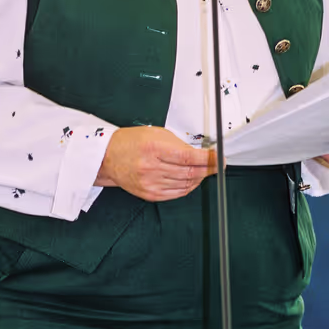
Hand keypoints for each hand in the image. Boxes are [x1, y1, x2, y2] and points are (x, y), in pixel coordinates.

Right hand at [95, 126, 217, 200]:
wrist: (109, 157)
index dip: (208, 159)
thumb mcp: (157, 134)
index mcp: (154, 148)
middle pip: (190, 172)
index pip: (188, 157)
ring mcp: (150, 183)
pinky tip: (193, 180)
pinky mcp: (149, 194)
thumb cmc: (132, 142)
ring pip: (185, 184)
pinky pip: (176, 193)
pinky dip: (188, 187)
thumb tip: (201, 154)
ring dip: (200, 178)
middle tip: (218, 165)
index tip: (219, 157)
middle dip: (209, 169)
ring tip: (206, 170)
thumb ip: (179, 144)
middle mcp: (151, 168)